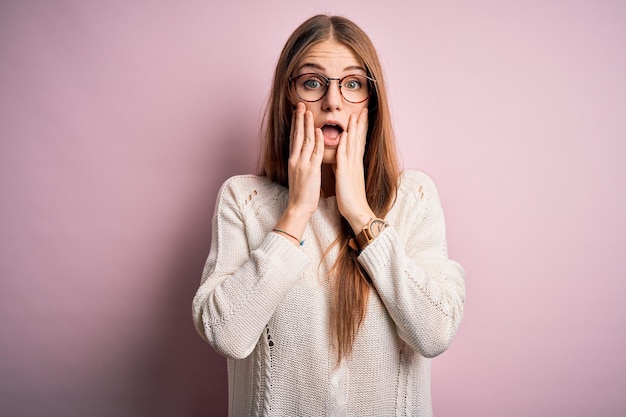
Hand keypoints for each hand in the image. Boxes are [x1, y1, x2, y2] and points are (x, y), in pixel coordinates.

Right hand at [273, 103, 323, 243]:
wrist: (298, 207)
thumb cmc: (301, 193)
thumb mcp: (298, 174)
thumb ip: (301, 162)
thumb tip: (303, 154)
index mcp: (293, 160)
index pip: (294, 138)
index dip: (295, 124)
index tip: (297, 112)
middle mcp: (295, 159)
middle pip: (297, 135)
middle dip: (299, 119)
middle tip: (300, 105)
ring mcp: (302, 164)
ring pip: (305, 140)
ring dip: (307, 125)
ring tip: (308, 112)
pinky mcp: (310, 170)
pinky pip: (315, 152)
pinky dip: (317, 141)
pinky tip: (319, 131)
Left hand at [333, 107, 375, 233]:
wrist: (357, 212)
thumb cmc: (352, 199)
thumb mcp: (349, 179)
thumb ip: (346, 168)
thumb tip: (342, 160)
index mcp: (356, 164)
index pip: (359, 142)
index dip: (360, 129)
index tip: (361, 116)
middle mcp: (355, 162)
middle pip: (359, 139)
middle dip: (361, 123)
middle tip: (364, 109)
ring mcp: (351, 167)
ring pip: (353, 144)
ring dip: (355, 128)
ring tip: (356, 114)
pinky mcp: (346, 173)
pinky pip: (345, 156)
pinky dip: (346, 144)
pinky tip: (346, 134)